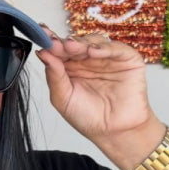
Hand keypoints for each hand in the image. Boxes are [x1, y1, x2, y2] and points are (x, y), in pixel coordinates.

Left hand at [36, 27, 164, 169]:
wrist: (114, 132)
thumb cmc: (88, 117)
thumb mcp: (63, 99)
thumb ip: (54, 77)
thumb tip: (43, 54)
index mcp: (70, 69)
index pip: (60, 52)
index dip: (51, 43)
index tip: (41, 37)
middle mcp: (88, 61)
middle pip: (75, 44)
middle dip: (64, 42)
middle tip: (55, 43)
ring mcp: (107, 58)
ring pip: (93, 42)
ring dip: (81, 43)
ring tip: (71, 46)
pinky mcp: (127, 59)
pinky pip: (115, 48)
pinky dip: (104, 48)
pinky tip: (93, 51)